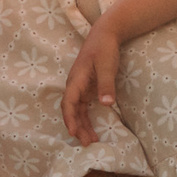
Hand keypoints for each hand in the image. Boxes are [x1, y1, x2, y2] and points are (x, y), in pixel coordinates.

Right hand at [61, 20, 123, 146]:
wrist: (106, 34)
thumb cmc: (105, 48)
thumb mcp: (107, 65)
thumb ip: (106, 84)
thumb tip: (106, 104)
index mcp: (76, 79)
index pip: (69, 102)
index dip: (70, 118)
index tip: (73, 132)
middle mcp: (75, 85)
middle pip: (72, 110)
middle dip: (77, 127)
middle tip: (87, 143)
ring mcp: (80, 87)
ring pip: (78, 110)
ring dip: (82, 125)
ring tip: (91, 140)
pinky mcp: (87, 88)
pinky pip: (84, 107)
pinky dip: (86, 118)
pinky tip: (92, 129)